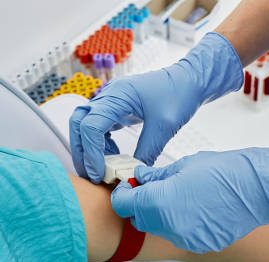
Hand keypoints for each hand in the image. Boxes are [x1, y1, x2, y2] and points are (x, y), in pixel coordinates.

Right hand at [69, 32, 242, 182]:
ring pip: (85, 125)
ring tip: (102, 170)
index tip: (99, 173)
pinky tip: (115, 157)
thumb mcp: (164, 127)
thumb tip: (134, 174)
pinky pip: (99, 127)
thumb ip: (148, 151)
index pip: (91, 126)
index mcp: (118, 95)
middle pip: (79, 124)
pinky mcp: (117, 108)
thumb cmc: (179, 95)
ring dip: (89, 148)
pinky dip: (101, 144)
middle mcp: (109, 95)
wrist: (189, 81)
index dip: (91, 153)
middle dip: (81, 151)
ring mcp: (111, 100)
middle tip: (91, 175)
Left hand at [110, 148, 268, 252]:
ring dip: (161, 216)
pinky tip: (197, 209)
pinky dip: (183, 224)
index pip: (124, 204)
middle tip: (153, 189)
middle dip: (141, 206)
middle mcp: (170, 226)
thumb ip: (158, 176)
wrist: (259, 189)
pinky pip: (182, 235)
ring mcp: (187, 238)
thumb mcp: (185, 165)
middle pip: (139, 220)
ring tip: (180, 198)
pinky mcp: (202, 244)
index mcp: (159, 203)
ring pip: (161, 229)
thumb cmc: (227, 172)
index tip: (130, 186)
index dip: (124, 194)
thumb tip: (143, 178)